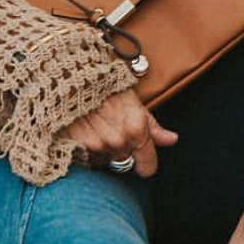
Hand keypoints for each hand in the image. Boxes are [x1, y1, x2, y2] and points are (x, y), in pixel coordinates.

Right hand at [61, 88, 178, 177]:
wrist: (71, 77)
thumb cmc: (104, 85)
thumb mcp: (133, 101)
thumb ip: (153, 125)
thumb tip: (172, 140)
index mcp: (136, 128)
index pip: (148, 165)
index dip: (147, 165)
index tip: (144, 166)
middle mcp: (118, 140)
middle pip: (124, 161)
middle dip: (121, 148)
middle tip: (111, 127)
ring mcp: (97, 144)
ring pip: (105, 160)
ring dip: (103, 149)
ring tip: (96, 126)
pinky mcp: (77, 146)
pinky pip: (88, 158)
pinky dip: (86, 148)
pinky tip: (84, 130)